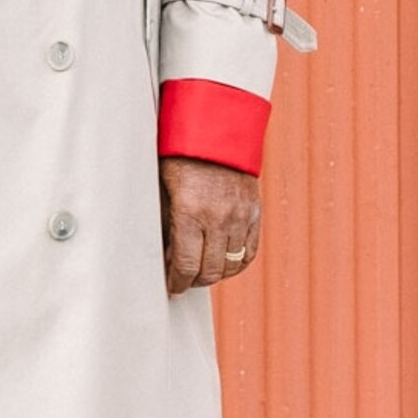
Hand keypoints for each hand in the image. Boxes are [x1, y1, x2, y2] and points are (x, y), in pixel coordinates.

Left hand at [160, 157, 262, 296]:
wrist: (215, 129)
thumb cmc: (180, 155)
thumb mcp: (163, 187)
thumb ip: (165, 222)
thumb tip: (162, 254)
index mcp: (190, 211)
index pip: (186, 265)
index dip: (177, 282)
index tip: (172, 288)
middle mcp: (218, 217)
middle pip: (209, 271)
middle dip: (193, 281)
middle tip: (183, 280)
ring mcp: (240, 216)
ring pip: (230, 265)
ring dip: (214, 274)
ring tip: (201, 271)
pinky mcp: (254, 212)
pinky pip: (249, 252)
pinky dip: (236, 264)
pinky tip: (223, 263)